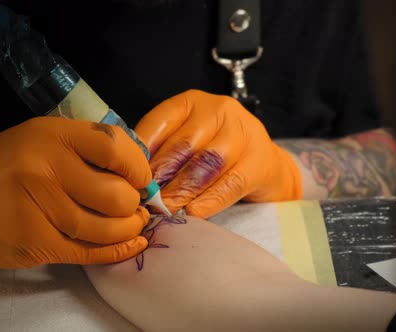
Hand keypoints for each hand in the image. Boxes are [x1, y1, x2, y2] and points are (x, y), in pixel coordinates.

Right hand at [0, 117, 151, 268]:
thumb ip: (89, 151)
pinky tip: (131, 244)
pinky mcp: (33, 243)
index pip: (115, 148)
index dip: (138, 168)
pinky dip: (118, 250)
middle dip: (134, 205)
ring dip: (130, 229)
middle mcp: (44, 168)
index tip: (141, 179)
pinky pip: (90, 252)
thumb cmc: (8, 167)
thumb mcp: (45, 140)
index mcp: (52, 135)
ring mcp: (37, 208)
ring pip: (107, 228)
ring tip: (132, 224)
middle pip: (116, 195)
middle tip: (132, 205)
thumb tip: (141, 178)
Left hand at [135, 90, 301, 217]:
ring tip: (165, 210)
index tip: (128, 179)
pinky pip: (230, 183)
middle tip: (144, 201)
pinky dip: (209, 201)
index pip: (160, 123)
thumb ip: (163, 152)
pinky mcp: (260, 161)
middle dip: (161, 176)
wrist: (266, 166)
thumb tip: (130, 178)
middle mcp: (220, 110)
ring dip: (182, 190)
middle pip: (184, 145)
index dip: (142, 154)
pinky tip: (193, 213)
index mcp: (193, 102)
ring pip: (206, 163)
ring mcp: (244, 132)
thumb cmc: (216, 155)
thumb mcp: (188, 143)